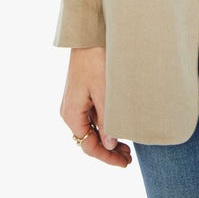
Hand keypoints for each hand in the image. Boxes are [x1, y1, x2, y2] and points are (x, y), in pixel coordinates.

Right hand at [59, 47, 132, 167]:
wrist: (88, 34)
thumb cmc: (96, 60)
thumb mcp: (104, 92)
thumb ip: (107, 120)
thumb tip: (109, 144)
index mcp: (71, 113)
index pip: (88, 146)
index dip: (106, 157)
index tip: (124, 163)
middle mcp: (70, 111)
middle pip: (89, 139)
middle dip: (108, 150)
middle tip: (128, 158)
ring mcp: (75, 102)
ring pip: (91, 129)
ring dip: (108, 138)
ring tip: (127, 147)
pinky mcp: (82, 93)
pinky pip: (92, 117)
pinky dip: (105, 125)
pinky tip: (119, 126)